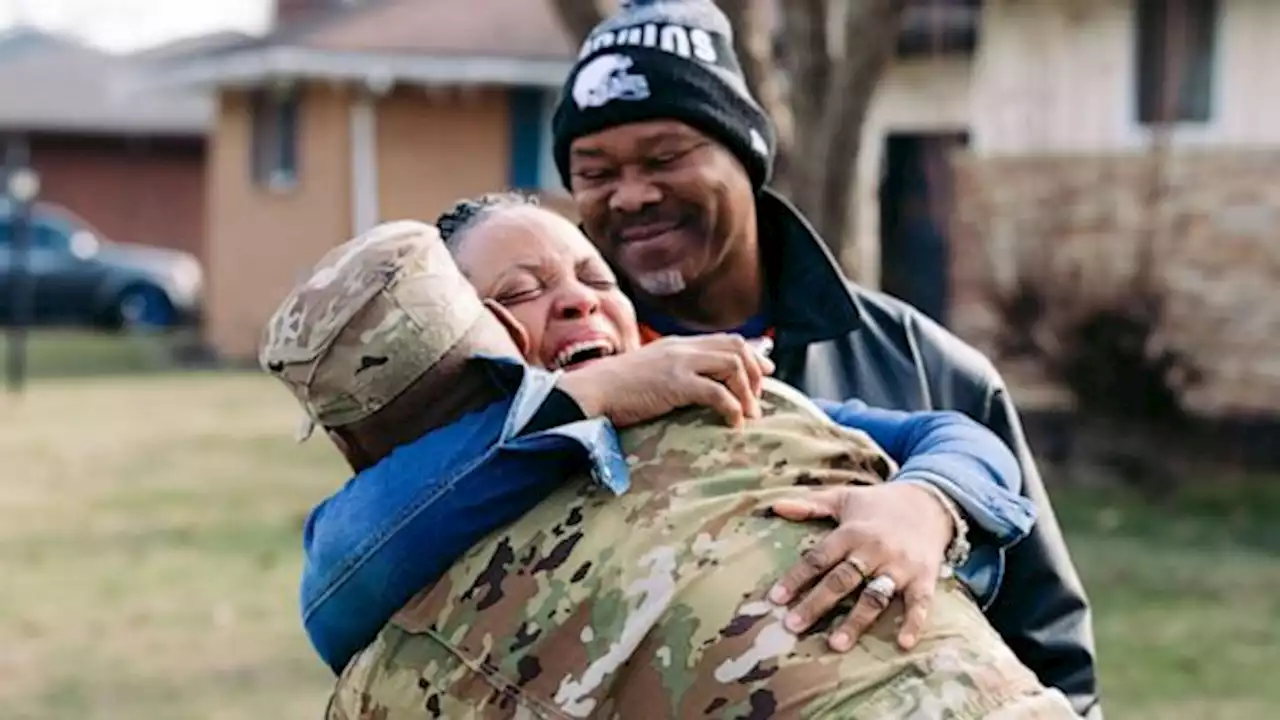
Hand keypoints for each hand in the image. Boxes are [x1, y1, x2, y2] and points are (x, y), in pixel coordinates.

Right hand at [556, 334, 774, 427]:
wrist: (591, 392)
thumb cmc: (615, 390)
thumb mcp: (650, 373)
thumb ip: (674, 373)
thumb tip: (697, 389)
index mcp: (677, 344)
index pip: (725, 339)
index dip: (752, 354)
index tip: (765, 371)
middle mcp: (682, 348)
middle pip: (736, 347)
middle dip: (754, 372)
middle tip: (758, 399)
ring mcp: (679, 363)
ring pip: (732, 365)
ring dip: (747, 392)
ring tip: (748, 415)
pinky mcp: (675, 383)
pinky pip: (717, 392)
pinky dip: (732, 407)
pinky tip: (733, 422)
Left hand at [767, 483, 954, 651]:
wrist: (930, 502)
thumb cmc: (878, 504)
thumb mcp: (844, 498)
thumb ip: (810, 504)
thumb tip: (775, 506)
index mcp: (852, 532)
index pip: (819, 558)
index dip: (796, 578)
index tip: (775, 598)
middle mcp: (874, 550)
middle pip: (841, 580)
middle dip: (816, 604)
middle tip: (792, 626)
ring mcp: (900, 566)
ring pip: (874, 596)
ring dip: (856, 621)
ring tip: (836, 644)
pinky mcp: (924, 578)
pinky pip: (920, 603)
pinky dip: (914, 623)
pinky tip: (903, 644)